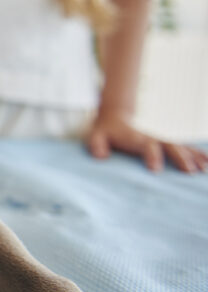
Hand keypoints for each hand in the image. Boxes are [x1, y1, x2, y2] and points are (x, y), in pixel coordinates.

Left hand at [86, 110, 207, 172]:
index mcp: (135, 138)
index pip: (146, 145)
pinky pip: (185, 149)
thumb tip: (100, 155)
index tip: (155, 169)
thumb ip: (96, 145)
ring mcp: (161, 141)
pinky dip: (198, 154)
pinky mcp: (166, 145)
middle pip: (169, 146)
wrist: (115, 119)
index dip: (151, 155)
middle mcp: (152, 138)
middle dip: (180, 158)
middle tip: (189, 172)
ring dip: (194, 157)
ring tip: (205, 169)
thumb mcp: (95, 137)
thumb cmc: (104, 133)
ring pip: (181, 148)